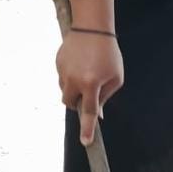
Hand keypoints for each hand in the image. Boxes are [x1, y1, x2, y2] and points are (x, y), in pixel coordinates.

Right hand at [56, 31, 123, 145]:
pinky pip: (62, 76)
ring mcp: (63, 71)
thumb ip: (106, 97)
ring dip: (73, 89)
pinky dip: (70, 76)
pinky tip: (79, 64)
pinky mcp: (57, 62)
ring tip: (85, 72)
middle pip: (69, 103)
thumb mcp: (115, 77)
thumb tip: (98, 114)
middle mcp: (74, 79)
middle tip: (87, 94)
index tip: (85, 142)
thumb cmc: (109, 53)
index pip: (89, 112)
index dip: (88, 129)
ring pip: (64, 90)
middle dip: (76, 103)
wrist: (92, 28)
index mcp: (91, 84)